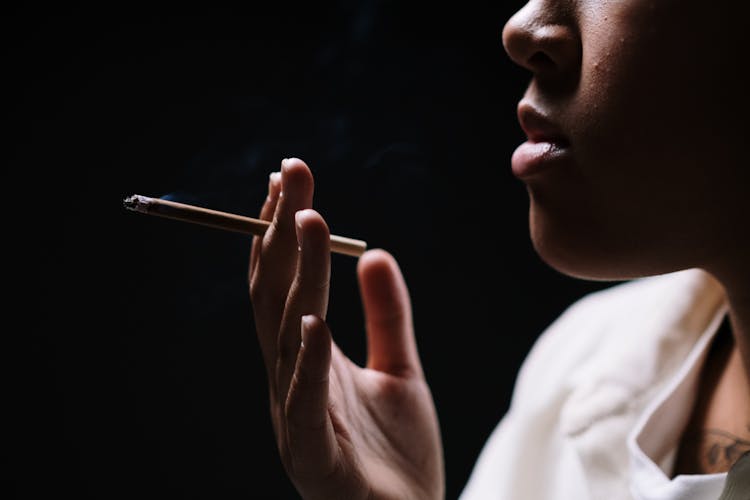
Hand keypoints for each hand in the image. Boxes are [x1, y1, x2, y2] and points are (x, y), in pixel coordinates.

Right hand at [249, 158, 443, 499]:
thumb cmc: (397, 456)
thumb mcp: (401, 370)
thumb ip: (388, 316)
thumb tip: (378, 253)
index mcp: (308, 361)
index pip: (288, 283)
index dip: (284, 231)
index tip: (290, 178)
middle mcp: (292, 381)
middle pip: (280, 295)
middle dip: (283, 232)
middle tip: (291, 172)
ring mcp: (297, 419)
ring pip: (287, 337)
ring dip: (297, 278)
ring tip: (307, 221)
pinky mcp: (314, 459)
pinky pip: (304, 405)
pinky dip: (307, 362)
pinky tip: (313, 321)